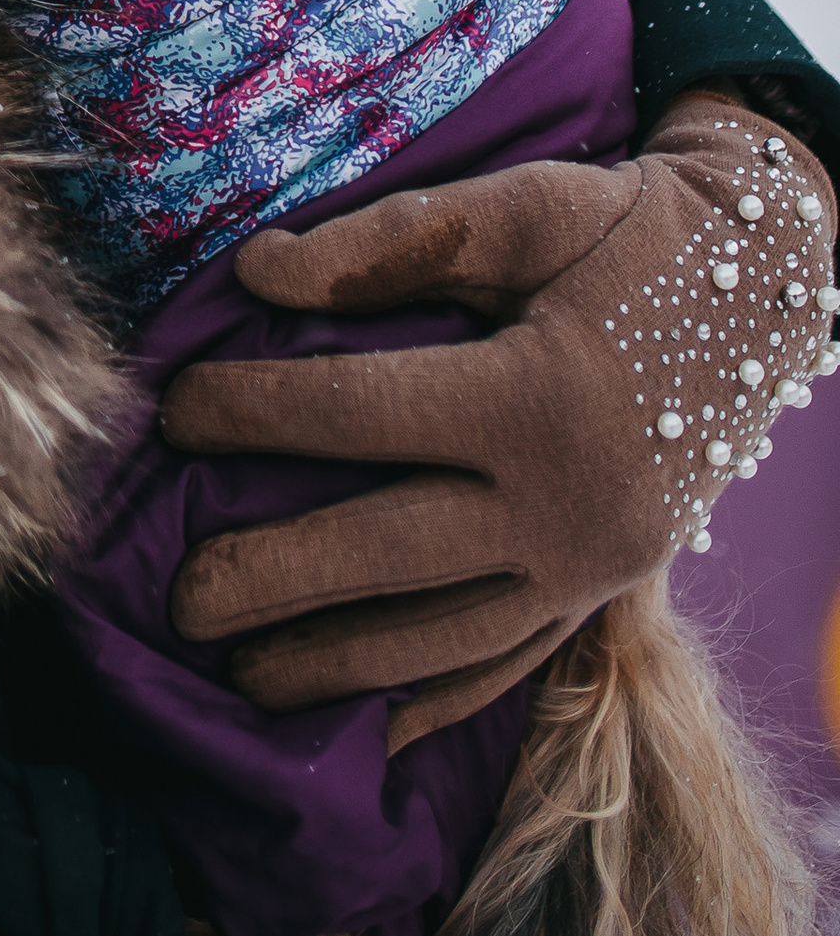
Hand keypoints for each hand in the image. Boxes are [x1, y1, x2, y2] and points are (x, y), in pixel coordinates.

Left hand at [162, 96, 837, 748]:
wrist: (765, 286)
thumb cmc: (626, 234)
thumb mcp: (522, 207)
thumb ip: (392, 241)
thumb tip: (255, 274)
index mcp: (535, 399)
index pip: (359, 413)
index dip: (254, 412)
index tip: (171, 411)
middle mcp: (564, 504)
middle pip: (391, 556)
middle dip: (276, 582)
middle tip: (181, 603)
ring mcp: (589, 566)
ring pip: (445, 640)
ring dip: (339, 667)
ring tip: (244, 677)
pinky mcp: (605, 594)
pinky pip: (513, 666)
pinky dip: (439, 702)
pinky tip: (370, 727)